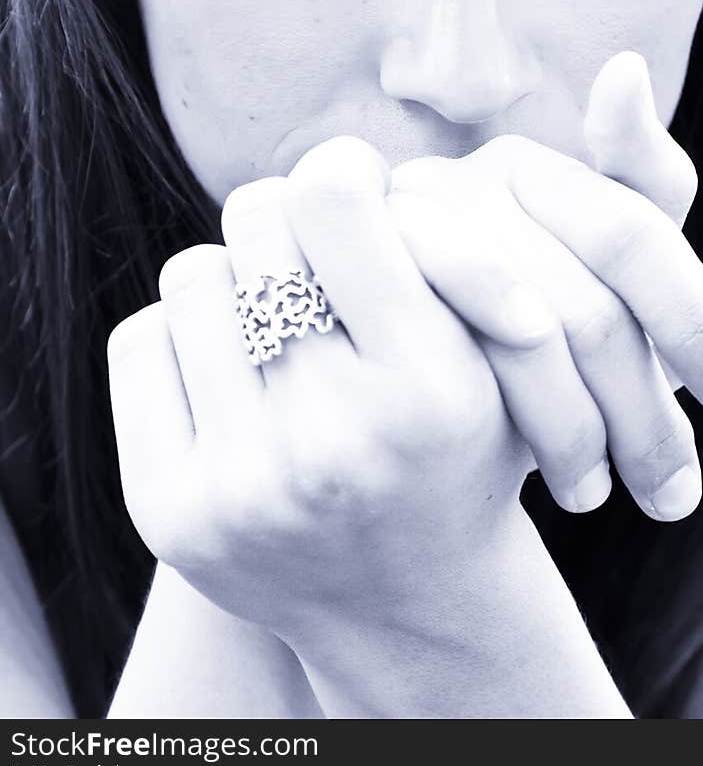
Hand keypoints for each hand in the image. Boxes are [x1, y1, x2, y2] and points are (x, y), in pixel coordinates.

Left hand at [107, 138, 531, 645]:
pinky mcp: (171, 512)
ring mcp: (242, 483)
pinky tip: (235, 371)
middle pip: (255, 218)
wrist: (410, 602)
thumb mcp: (499, 353)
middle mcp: (331, 439)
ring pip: (194, 272)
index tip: (353, 188)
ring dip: (237, 278)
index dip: (340, 167)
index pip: (332, 196)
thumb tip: (341, 164)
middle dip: (288, 219)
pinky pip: (141, 341)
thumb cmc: (459, 447)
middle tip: (317, 253)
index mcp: (428, 387)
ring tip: (279, 319)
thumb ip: (443, 251)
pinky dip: (185, 336)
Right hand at [385, 52, 702, 520]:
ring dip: (576, 420)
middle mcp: (475, 177)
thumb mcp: (635, 339)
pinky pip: (439, 326)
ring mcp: (408, 216)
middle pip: (588, 286)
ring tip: (603, 498)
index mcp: (546, 174)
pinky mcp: (350, 265)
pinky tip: (525, 471)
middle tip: (679, 497)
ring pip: (524, 314)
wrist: (387, 390)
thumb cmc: (527, 358)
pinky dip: (499, 395)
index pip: (641, 230)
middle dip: (646, 403)